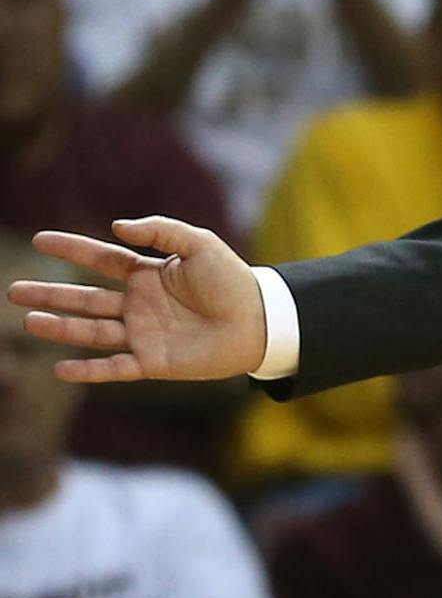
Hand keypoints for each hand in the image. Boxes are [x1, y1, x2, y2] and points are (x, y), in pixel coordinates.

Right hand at [7, 219, 266, 381]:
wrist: (260, 320)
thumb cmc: (233, 280)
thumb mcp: (200, 244)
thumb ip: (160, 231)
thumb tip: (116, 226)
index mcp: (149, 275)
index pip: (101, 260)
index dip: (72, 249)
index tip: (40, 239)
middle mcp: (139, 305)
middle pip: (85, 298)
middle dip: (50, 294)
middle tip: (13, 290)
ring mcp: (143, 334)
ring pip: (92, 331)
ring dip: (60, 328)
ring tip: (28, 321)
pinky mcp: (153, 362)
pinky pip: (114, 368)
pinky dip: (88, 371)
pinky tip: (59, 368)